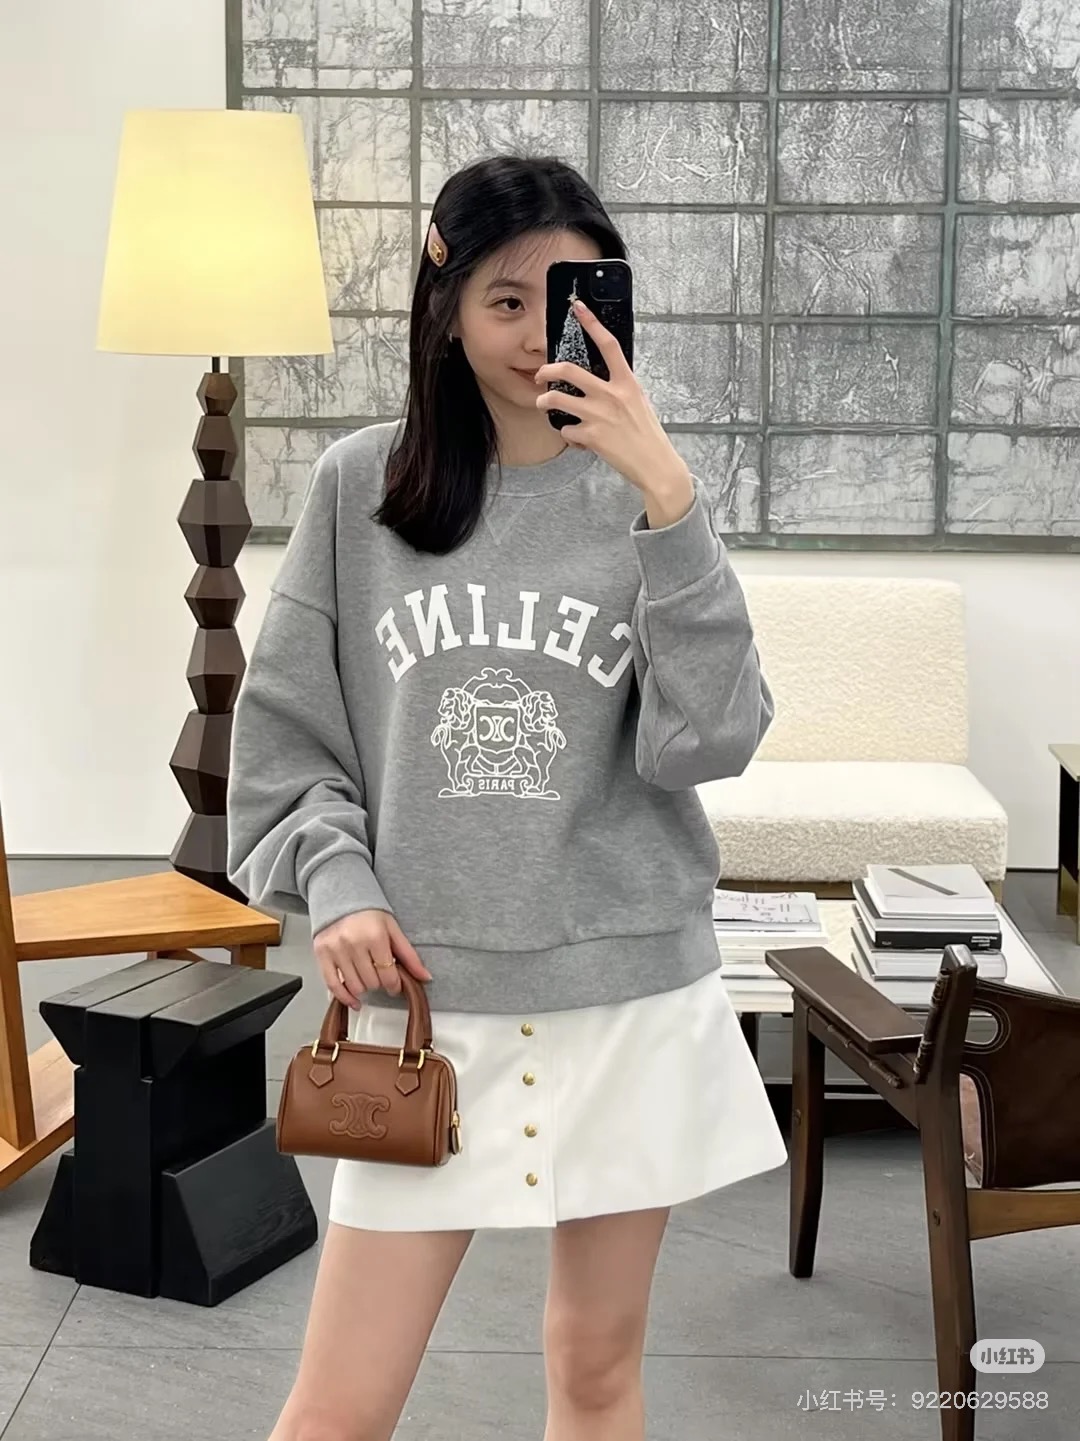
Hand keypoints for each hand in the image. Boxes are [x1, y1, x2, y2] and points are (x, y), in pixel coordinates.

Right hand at [313, 909, 432, 1008]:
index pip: (388, 975)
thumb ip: (409, 955)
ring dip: (364, 987)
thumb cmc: (369, 914)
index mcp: (375, 936)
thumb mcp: (392, 929)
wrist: (340, 898)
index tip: (395, 985)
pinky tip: (354, 1001)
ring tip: (367, 976)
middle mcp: (354, 944)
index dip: (395, 985)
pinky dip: (345, 998)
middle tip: (379, 974)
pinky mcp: (322, 955)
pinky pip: (332, 985)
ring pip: (355, 986)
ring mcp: (336, 950)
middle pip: (372, 982)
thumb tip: (425, 977)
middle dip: (379, 982)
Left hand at [534, 299, 691, 500]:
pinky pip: (565, 431)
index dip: (592, 323)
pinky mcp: (591, 437)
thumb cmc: (648, 435)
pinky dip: (568, 436)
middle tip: (539, 374)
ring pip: (555, 399)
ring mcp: (599, 415)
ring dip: (543, 402)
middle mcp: (611, 395)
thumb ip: (620, 389)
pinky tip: (578, 441)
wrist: (656, 465)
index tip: (578, 308)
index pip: (608, 345)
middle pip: (569, 370)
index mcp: (627, 383)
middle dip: (546, 370)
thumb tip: (603, 383)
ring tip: (543, 405)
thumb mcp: (639, 403)